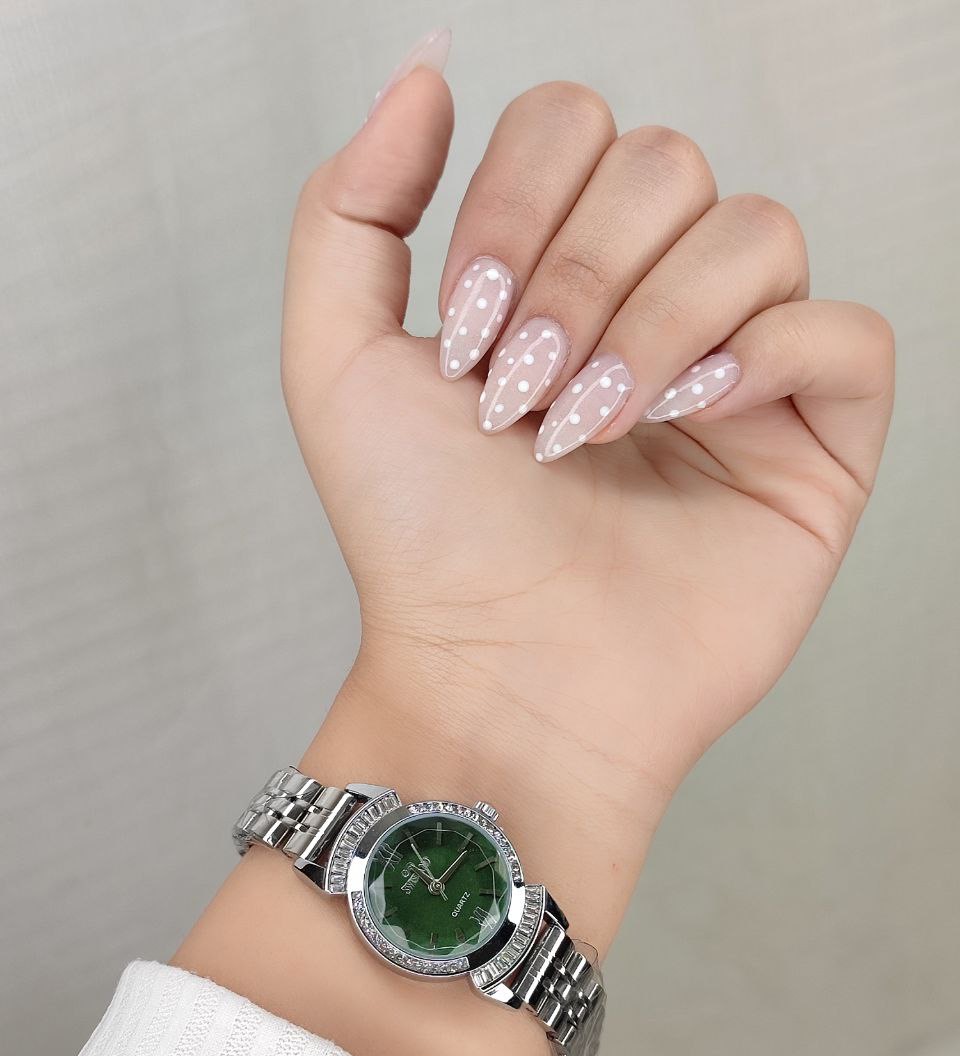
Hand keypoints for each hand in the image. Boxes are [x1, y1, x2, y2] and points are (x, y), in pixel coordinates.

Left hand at [281, 70, 892, 955]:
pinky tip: (695, 415)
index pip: (576, 128)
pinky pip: (846, 331)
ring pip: (756, 231)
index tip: (467, 334)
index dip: (518, 202)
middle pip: (669, 164)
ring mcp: (742, 376)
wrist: (499, 678)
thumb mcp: (336, 362)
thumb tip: (428, 67)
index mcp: (555, 277)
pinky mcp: (815, 447)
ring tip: (592, 431)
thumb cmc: (423, 545)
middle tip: (525, 396)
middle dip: (579, 272)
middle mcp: (653, 309)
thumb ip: (354, 206)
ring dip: (657, 321)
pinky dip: (769, 353)